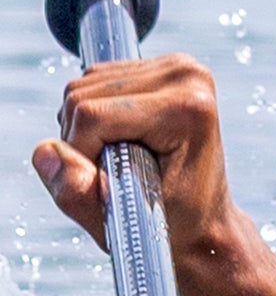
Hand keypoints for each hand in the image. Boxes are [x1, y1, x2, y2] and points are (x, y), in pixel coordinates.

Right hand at [32, 54, 252, 273]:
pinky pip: (93, 85)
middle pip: (81, 95)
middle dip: (82, 141)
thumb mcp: (124, 223)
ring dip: (85, 131)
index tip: (110, 186)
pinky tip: (123, 143)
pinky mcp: (160, 67)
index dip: (82, 154)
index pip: (91, 115)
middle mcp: (186, 75)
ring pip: (81, 88)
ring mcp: (176, 66)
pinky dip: (93, 118)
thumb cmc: (173, 228)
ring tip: (121, 162)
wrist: (207, 229)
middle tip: (116, 175)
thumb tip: (46, 152)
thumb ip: (78, 192)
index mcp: (188, 107)